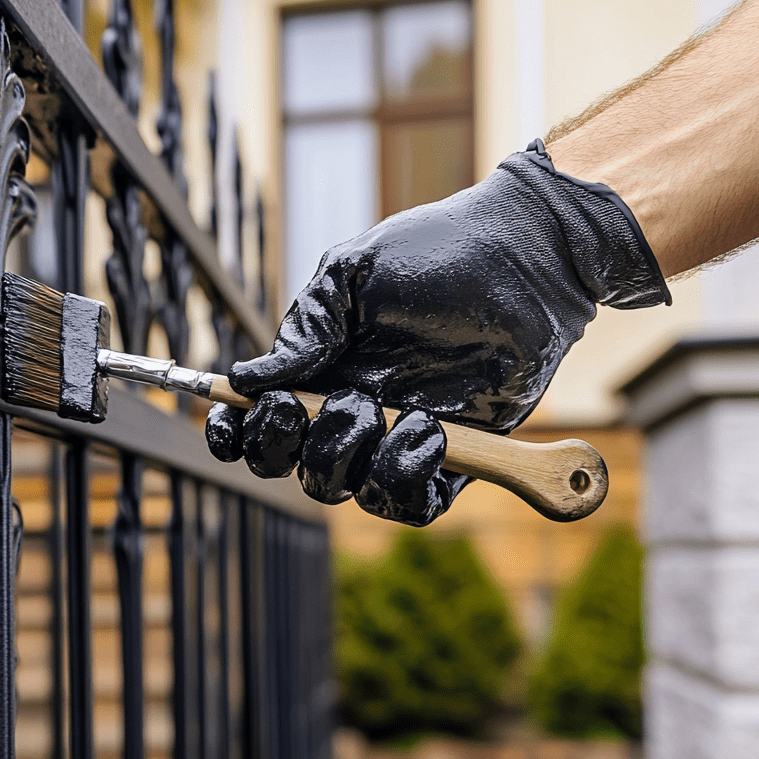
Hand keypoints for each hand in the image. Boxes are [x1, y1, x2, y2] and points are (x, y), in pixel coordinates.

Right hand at [206, 141, 667, 525]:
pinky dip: (409, 474)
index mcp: (320, 372)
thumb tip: (250, 378)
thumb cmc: (438, 254)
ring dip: (359, 457)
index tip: (233, 423)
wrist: (526, 261)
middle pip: (296, 468)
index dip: (237, 436)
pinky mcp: (456, 460)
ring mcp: (401, 439)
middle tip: (338, 401)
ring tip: (394, 410)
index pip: (260, 425)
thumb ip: (305, 327)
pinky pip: (411, 504)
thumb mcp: (355, 273)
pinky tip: (432, 429)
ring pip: (349, 491)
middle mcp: (354, 413)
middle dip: (302, 445)